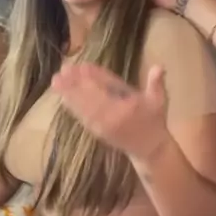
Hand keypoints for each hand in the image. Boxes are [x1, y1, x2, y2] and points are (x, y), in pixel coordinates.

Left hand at [51, 63, 169, 160]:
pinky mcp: (97, 131)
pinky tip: (62, 98)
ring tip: (56, 81)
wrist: (149, 149)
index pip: (106, 90)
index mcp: (127, 108)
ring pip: (83, 108)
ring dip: (69, 95)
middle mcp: (112, 118)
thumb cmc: (154, 121)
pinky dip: (72, 108)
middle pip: (90, 98)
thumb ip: (157, 83)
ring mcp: (102, 126)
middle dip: (74, 85)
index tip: (81, 66)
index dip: (93, 78)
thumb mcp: (159, 101)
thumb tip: (159, 67)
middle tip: (61, 70)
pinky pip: (82, 118)